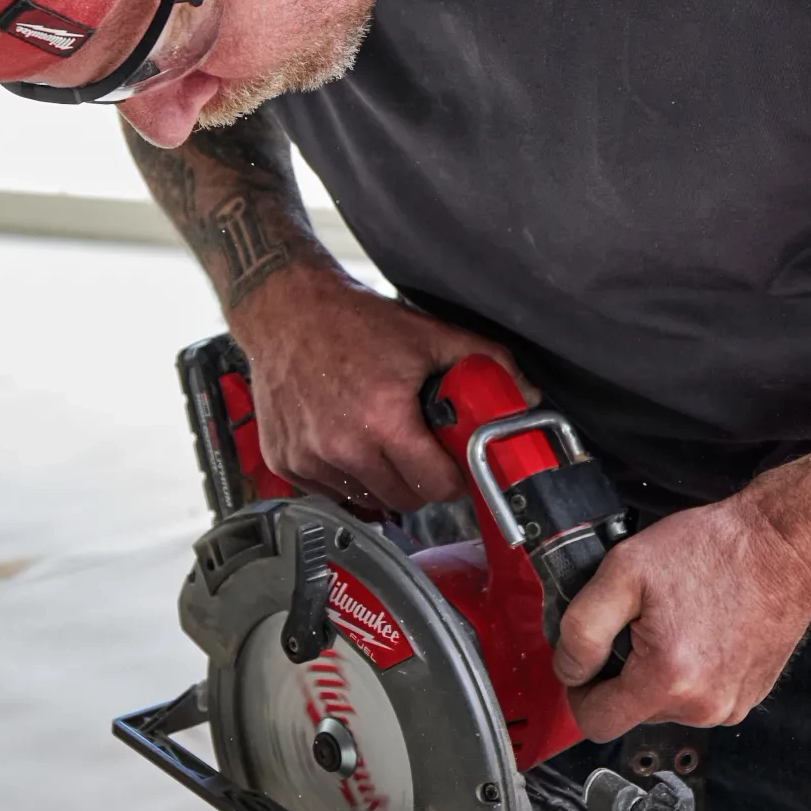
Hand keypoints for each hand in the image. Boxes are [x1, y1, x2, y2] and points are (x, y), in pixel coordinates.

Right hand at [229, 262, 530, 512]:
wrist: (286, 310)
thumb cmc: (351, 321)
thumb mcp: (427, 335)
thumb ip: (484, 362)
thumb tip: (524, 394)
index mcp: (383, 420)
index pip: (436, 487)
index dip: (454, 478)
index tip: (454, 465)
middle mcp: (343, 446)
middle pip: (405, 500)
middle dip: (421, 481)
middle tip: (421, 450)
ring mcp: (309, 458)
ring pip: (368, 500)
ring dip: (383, 480)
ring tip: (383, 441)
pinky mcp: (286, 461)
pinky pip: (330, 492)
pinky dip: (346, 477)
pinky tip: (349, 441)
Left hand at [554, 477, 810, 739]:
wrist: (784, 544)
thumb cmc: (714, 550)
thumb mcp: (624, 570)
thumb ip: (582, 628)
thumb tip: (569, 669)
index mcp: (668, 680)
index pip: (596, 723)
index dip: (580, 691)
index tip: (587, 661)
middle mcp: (704, 706)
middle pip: (632, 713)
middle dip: (624, 673)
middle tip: (639, 621)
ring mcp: (731, 706)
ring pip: (666, 706)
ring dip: (658, 672)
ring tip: (675, 621)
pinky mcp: (750, 697)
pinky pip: (699, 697)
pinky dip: (690, 672)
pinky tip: (701, 631)